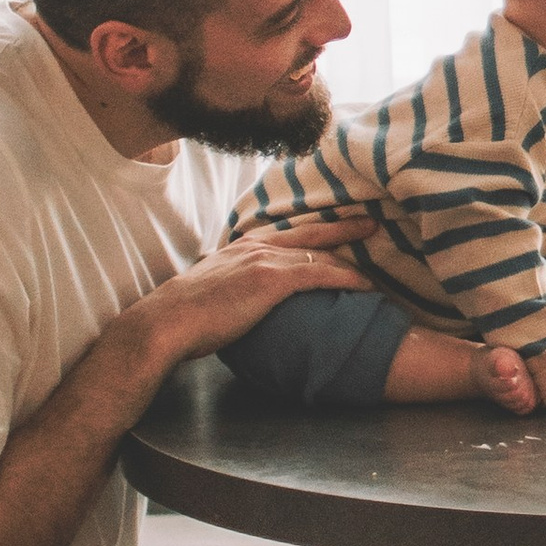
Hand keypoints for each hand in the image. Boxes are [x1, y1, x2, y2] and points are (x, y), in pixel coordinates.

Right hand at [137, 216, 373, 368]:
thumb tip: (239, 301)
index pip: (288, 233)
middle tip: (371, 222)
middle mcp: (256, 246)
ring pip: (320, 255)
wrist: (167, 323)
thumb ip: (231, 287)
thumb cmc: (184, 316)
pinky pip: (320, 274)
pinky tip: (365, 287)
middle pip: (311, 232)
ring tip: (378, 265)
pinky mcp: (271, 280)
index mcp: (242, 246)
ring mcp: (265, 260)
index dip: (316, 231)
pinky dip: (346, 278)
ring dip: (352, 260)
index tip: (338, 228)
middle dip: (344, 228)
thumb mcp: (211, 290)